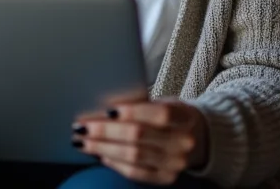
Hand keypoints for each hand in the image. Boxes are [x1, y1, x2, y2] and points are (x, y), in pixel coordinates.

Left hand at [72, 98, 208, 185]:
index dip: (132, 111)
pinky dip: (115, 163)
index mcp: (184, 116)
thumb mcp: (165, 101)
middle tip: (82, 126)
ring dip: (103, 148)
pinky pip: (135, 173)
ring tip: (83, 141)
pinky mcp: (166, 178)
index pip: (159, 113)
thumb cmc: (172, 114)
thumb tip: (104, 104)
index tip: (106, 109)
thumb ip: (142, 104)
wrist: (198, 137)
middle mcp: (183, 142)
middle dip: (106, 131)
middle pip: (139, 136)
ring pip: (133, 156)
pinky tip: (100, 155)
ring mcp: (176, 163)